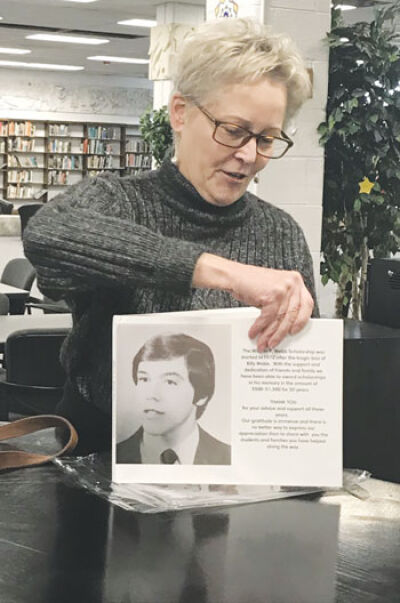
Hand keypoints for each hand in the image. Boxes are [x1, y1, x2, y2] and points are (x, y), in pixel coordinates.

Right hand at [193, 254, 313, 350]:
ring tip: (263, 342)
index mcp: (296, 281)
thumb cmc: (252, 283)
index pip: (307, 305)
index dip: (301, 320)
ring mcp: (284, 288)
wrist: (235, 275)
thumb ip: (284, 303)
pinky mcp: (272, 294)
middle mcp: (293, 283)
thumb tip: (286, 326)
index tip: (294, 331)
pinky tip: (255, 332)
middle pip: (292, 315)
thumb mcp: (274, 291)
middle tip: (273, 342)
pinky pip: (268, 317)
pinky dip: (260, 327)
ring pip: (279, 318)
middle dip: (280, 333)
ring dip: (269, 334)